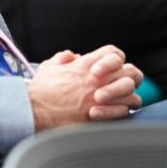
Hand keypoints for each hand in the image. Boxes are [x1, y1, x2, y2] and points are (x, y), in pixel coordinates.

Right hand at [27, 46, 142, 130]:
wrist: (35, 110)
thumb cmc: (41, 90)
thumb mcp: (50, 66)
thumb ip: (63, 58)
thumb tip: (72, 56)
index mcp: (87, 64)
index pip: (114, 53)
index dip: (115, 60)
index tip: (111, 68)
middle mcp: (97, 78)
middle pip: (130, 71)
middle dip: (129, 76)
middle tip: (122, 83)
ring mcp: (101, 96)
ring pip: (132, 92)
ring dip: (128, 95)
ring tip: (121, 100)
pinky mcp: (101, 114)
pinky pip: (124, 110)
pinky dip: (122, 110)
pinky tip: (115, 111)